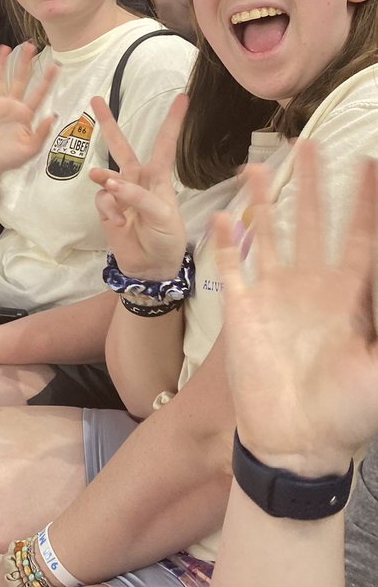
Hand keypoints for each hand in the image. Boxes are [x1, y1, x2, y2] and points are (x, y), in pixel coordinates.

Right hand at [0, 44, 57, 182]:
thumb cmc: (11, 158)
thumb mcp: (31, 149)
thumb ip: (42, 133)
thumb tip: (53, 116)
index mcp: (25, 114)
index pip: (38, 93)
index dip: (46, 80)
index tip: (55, 66)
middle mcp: (11, 105)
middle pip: (19, 80)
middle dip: (24, 64)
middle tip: (30, 46)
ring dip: (1, 65)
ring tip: (4, 48)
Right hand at [87, 93, 187, 279]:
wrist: (151, 267)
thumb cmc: (167, 239)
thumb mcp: (162, 215)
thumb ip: (137, 196)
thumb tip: (108, 182)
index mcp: (158, 178)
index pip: (164, 144)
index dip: (173, 121)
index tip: (183, 96)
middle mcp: (136, 180)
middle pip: (121, 147)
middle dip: (109, 123)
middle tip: (96, 99)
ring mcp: (118, 194)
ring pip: (104, 173)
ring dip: (104, 176)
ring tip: (104, 183)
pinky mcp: (106, 208)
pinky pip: (102, 199)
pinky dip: (108, 207)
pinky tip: (118, 220)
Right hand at [215, 143, 377, 476]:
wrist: (296, 442)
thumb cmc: (348, 414)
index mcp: (350, 297)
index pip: (360, 236)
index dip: (365, 202)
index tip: (367, 162)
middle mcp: (311, 287)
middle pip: (314, 223)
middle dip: (314, 185)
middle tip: (311, 144)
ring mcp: (274, 296)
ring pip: (271, 235)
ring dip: (265, 202)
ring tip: (259, 166)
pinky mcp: (241, 310)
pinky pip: (232, 266)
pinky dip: (228, 241)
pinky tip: (224, 215)